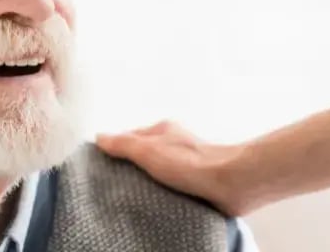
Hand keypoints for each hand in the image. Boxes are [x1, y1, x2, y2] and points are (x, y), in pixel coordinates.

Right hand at [96, 121, 245, 215]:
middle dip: (132, 166)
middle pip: (144, 153)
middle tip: (117, 184)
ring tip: (136, 195)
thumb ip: (122, 144)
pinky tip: (159, 200)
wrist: (231, 183)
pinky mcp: (197, 179)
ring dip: (149, 180)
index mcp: (162, 129)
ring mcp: (187, 160)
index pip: (129, 137)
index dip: (115, 149)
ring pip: (159, 169)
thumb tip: (99, 137)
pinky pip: (174, 183)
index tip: (103, 165)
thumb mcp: (147, 151)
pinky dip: (165, 190)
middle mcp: (175, 142)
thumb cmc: (190, 164)